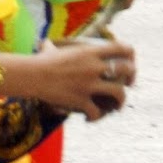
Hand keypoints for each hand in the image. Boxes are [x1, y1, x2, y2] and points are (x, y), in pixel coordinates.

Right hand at [0, 39, 135, 121]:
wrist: (30, 75)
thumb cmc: (38, 62)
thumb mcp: (50, 49)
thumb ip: (54, 47)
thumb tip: (44, 44)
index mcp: (91, 52)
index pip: (122, 48)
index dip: (131, 55)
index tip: (130, 62)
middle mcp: (94, 67)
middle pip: (127, 69)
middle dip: (132, 78)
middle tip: (128, 84)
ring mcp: (89, 84)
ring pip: (119, 92)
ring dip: (121, 101)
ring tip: (117, 106)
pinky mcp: (81, 100)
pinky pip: (97, 112)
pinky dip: (95, 117)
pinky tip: (90, 118)